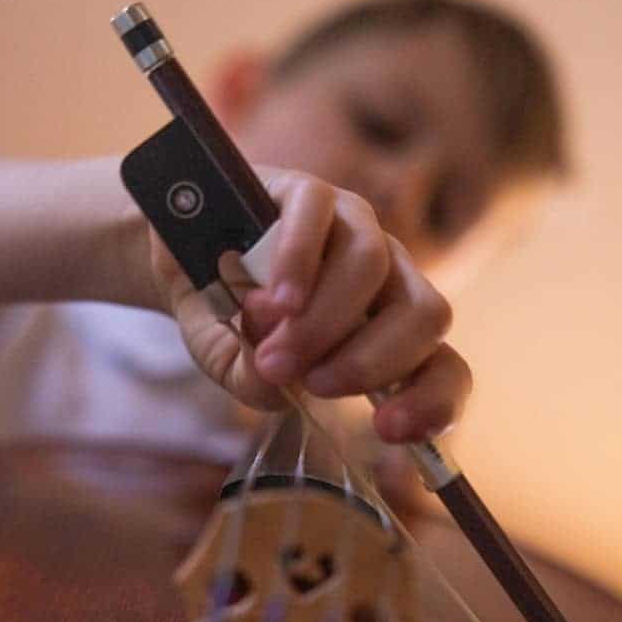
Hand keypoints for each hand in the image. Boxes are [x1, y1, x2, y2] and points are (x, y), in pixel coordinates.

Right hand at [150, 166, 471, 443]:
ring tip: (273, 352)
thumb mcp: (237, 365)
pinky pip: (318, 215)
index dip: (433, 400)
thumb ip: (256, 383)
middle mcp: (385, 277)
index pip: (444, 366)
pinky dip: (297, 262)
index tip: (389, 429)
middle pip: (427, 314)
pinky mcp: (308, 192)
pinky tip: (274, 300)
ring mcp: (351, 226)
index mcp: (388, 329)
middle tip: (311, 384)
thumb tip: (275, 387)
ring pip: (371, 265)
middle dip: (370, 361)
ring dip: (324, 321)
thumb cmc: (226, 318)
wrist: (177, 261)